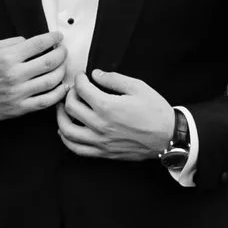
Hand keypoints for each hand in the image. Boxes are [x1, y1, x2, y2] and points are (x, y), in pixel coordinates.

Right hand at [0, 33, 70, 122]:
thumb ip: (14, 43)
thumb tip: (34, 42)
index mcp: (6, 57)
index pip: (38, 44)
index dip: (53, 38)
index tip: (58, 37)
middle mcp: (14, 75)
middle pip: (49, 62)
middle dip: (61, 53)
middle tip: (63, 50)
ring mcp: (17, 93)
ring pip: (51, 81)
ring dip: (62, 71)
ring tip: (63, 65)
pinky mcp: (19, 108)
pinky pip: (45, 101)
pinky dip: (58, 93)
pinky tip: (63, 86)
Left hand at [56, 69, 173, 160]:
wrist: (167, 136)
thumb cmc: (155, 111)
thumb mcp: (138, 87)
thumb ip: (114, 79)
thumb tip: (96, 74)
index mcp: (107, 106)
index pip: (81, 89)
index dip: (79, 79)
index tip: (82, 76)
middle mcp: (99, 125)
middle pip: (70, 107)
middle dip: (69, 93)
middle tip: (75, 89)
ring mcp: (99, 141)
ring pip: (67, 130)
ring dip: (60, 116)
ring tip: (63, 108)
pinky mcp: (102, 153)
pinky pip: (76, 149)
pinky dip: (66, 139)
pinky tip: (65, 131)